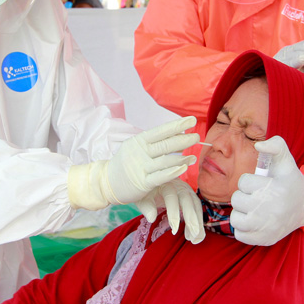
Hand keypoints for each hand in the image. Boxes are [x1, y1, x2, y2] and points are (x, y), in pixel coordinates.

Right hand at [67, 116, 198, 209]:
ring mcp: (141, 167)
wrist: (106, 182)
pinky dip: (173, 172)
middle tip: (197, 137)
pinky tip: (184, 168)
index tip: (191, 120)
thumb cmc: (126, 163)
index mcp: (139, 141)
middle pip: (165, 144)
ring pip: (166, 161)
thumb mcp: (137, 148)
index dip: (177, 125)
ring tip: (194, 155)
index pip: (160, 131)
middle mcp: (140, 152)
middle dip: (183, 140)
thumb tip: (177, 135)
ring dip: (182, 158)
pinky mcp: (143, 183)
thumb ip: (156, 143)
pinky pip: (161, 176)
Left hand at [137, 178, 203, 243]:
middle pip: (188, 200)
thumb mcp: (142, 198)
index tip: (174, 230)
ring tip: (195, 239)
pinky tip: (195, 235)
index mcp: (165, 183)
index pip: (171, 197)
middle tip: (193, 235)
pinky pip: (197, 209)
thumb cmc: (146, 192)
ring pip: (196, 205)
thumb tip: (151, 218)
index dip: (173, 213)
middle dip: (192, 218)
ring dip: (198, 222)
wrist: (152, 181)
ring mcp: (187, 190)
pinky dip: (198, 222)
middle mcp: (179, 185)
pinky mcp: (191, 197)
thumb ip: (146, 207)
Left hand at [229, 137, 303, 245]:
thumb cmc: (289, 181)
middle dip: (245, 195)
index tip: (262, 183)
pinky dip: (243, 228)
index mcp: (275, 189)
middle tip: (258, 196)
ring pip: (236, 218)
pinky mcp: (264, 239)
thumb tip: (258, 145)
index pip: (244, 182)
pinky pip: (239, 234)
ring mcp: (267, 228)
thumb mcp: (286, 160)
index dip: (250, 181)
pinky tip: (255, 221)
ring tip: (254, 208)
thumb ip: (275, 145)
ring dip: (242, 212)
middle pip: (237, 199)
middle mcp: (271, 210)